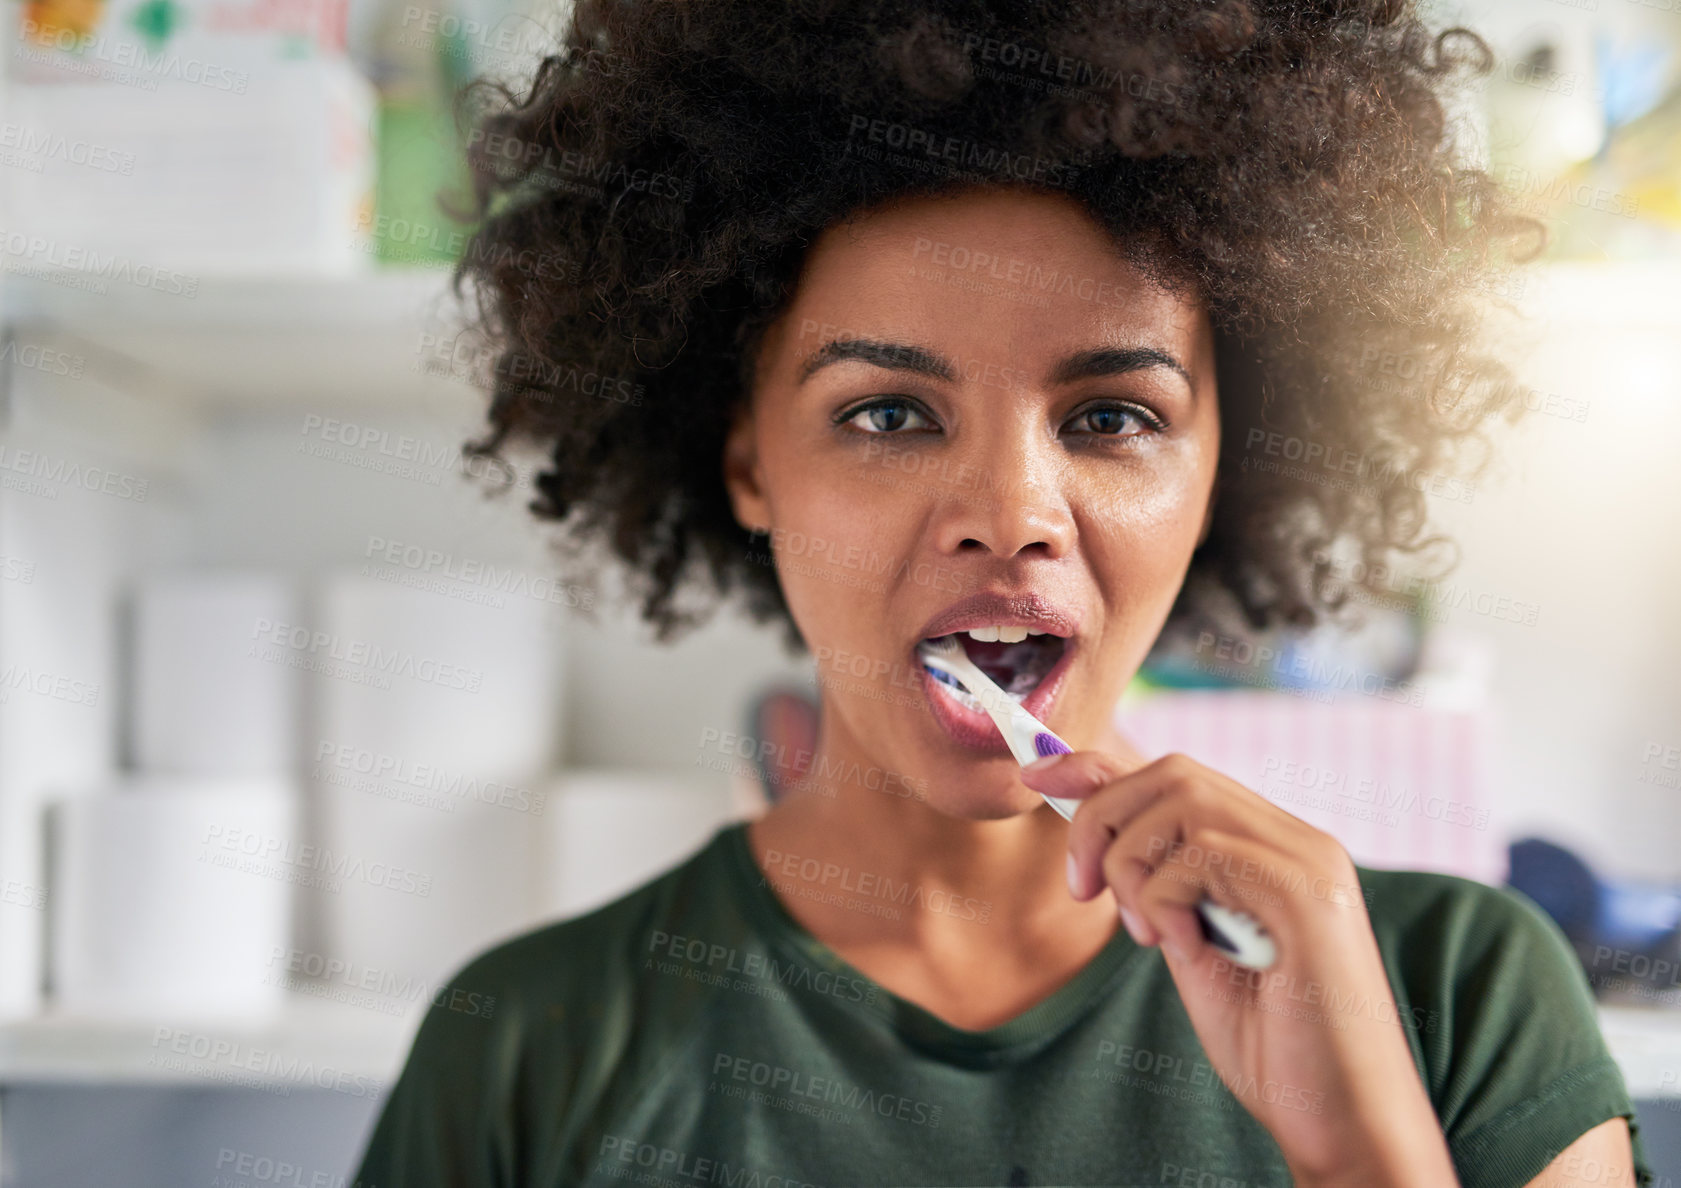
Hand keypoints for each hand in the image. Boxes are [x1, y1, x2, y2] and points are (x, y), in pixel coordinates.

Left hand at [1023, 748, 1459, 1186]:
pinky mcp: (1306, 893)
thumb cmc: (1274, 1047)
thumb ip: (1159, 887)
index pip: (1178, 776)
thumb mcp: (1192, 946)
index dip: (1098, 769)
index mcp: (1274, 851)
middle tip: (1082, 890)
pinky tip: (1186, 951)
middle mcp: (1299, 842)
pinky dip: (1166, 900)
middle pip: (1172, 773)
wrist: (1345, 1120)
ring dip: (1131, 864)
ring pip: (1181, 802)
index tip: (1036, 775)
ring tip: (1146, 934)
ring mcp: (1308, 862)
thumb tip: (1096, 837)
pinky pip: (1201, 855)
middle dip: (1102, 818)